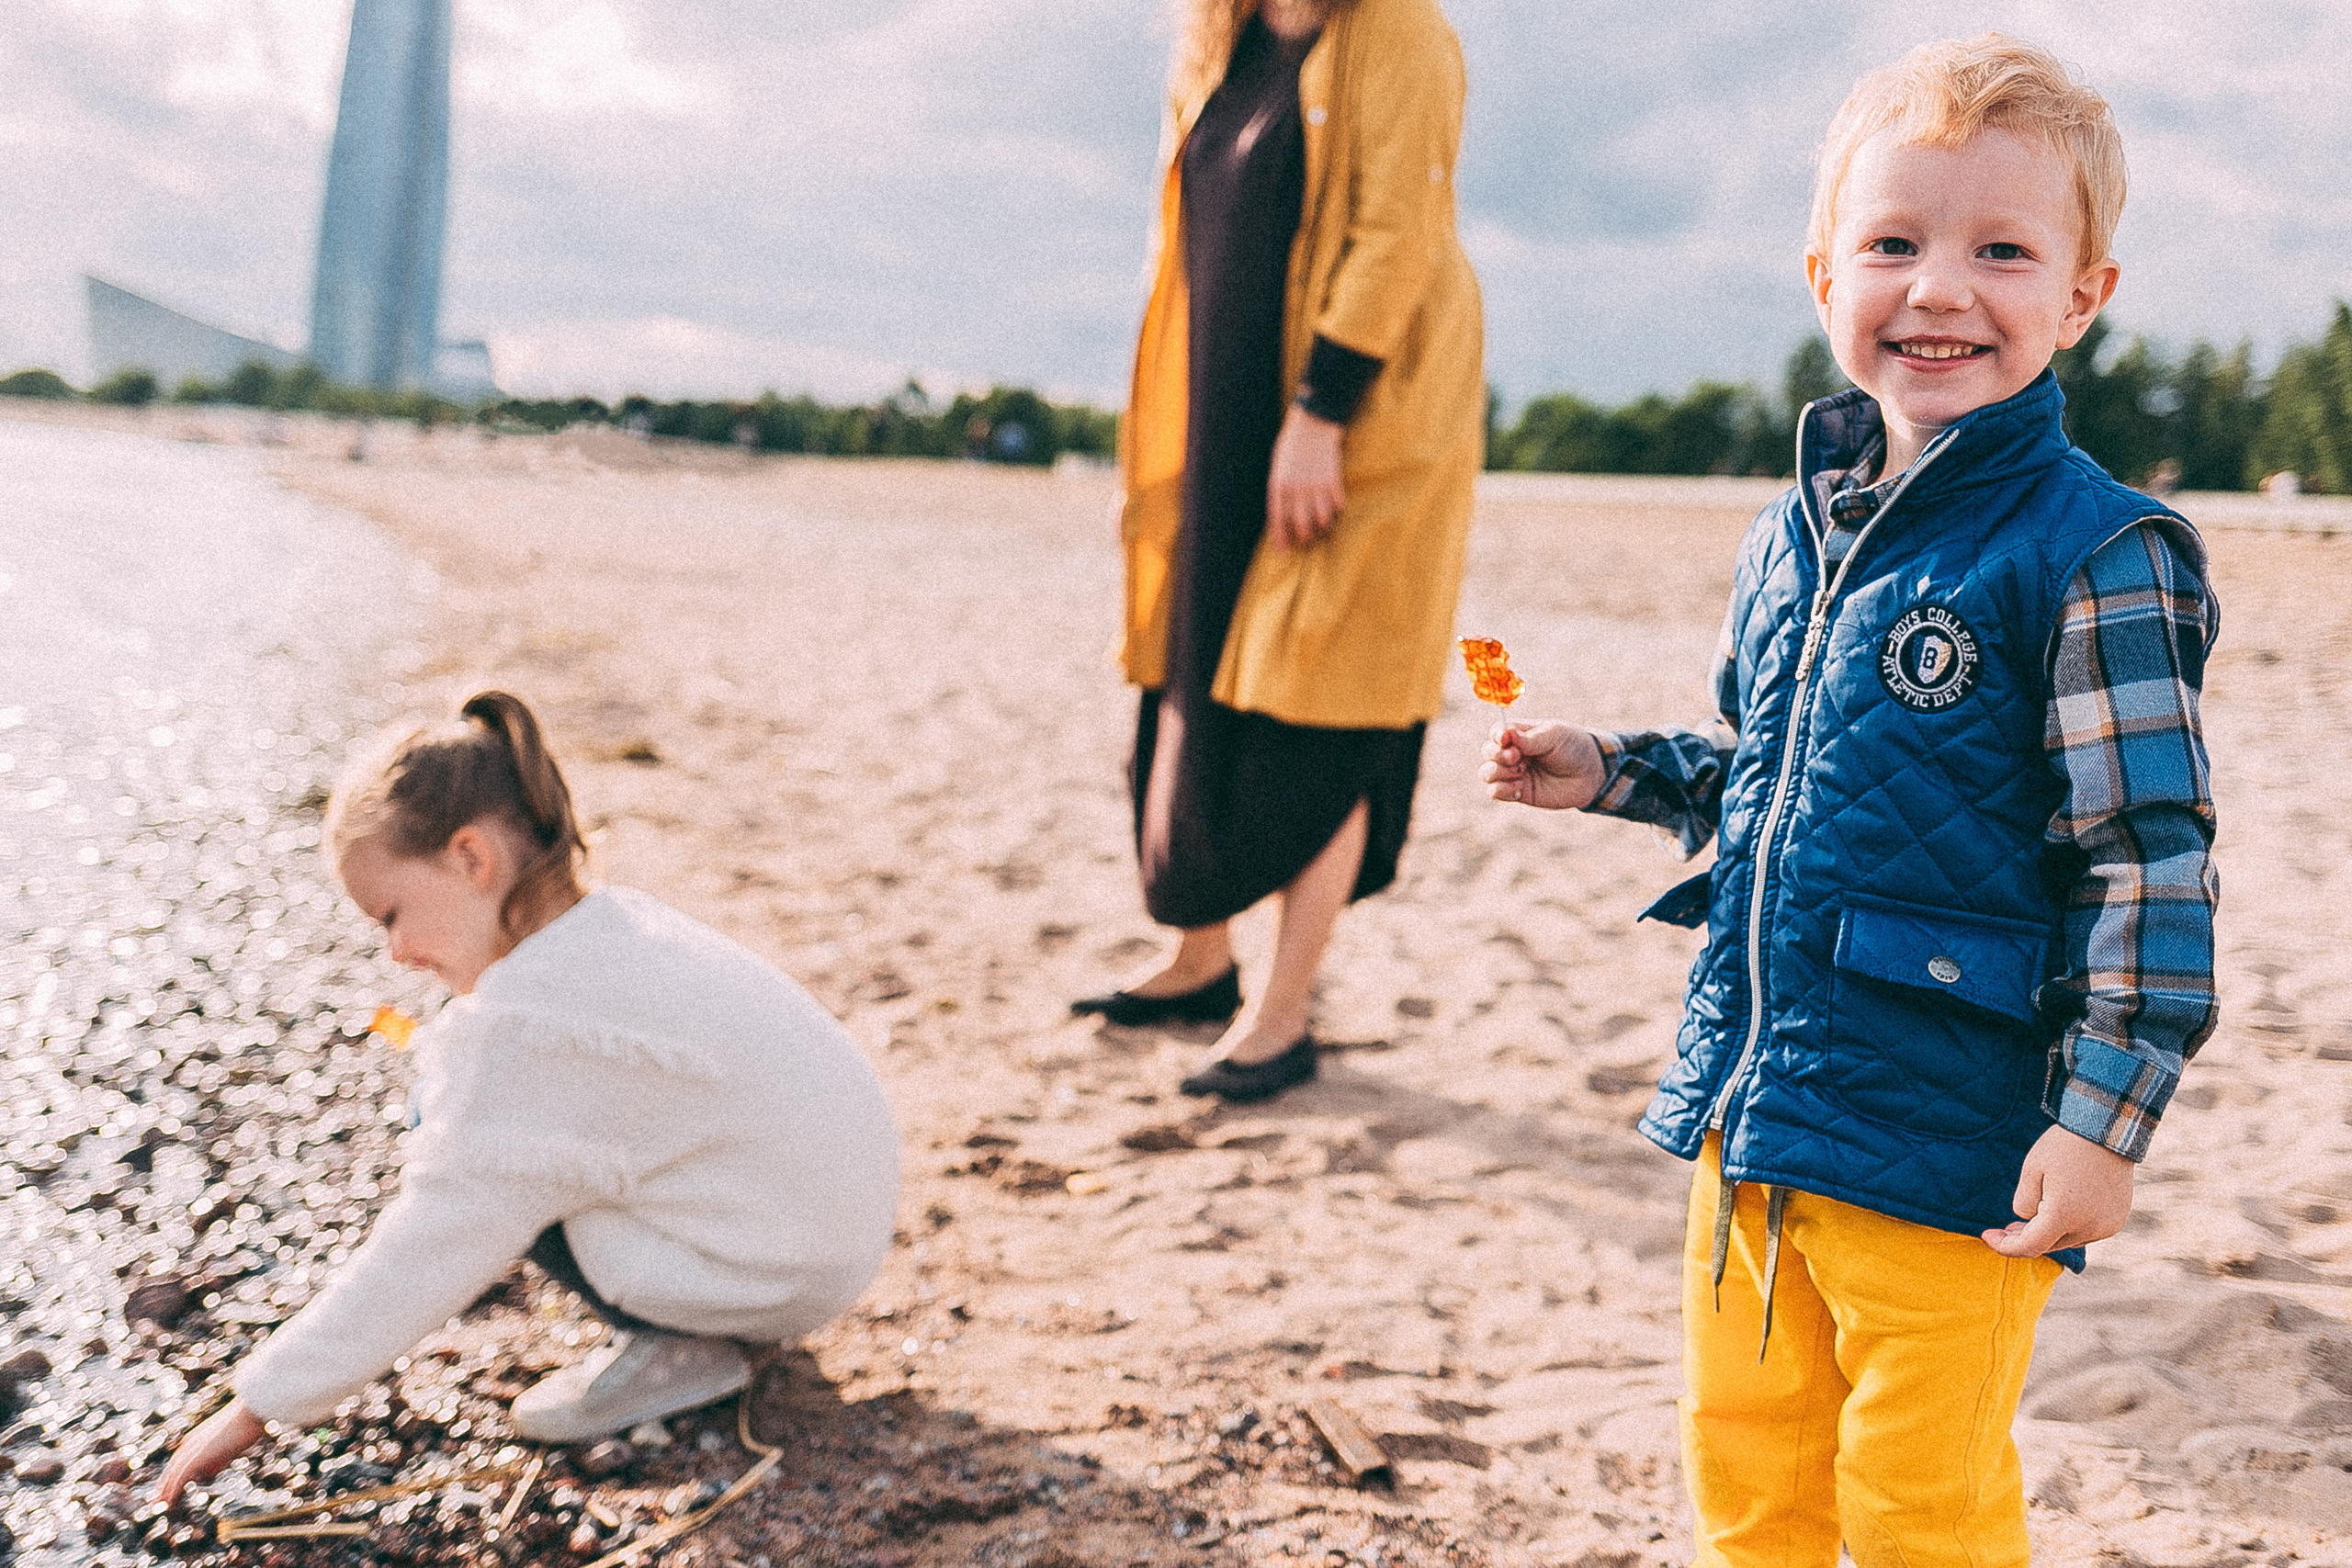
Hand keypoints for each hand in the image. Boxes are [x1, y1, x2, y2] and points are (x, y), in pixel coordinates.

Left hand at [156, 1399, 267, 1506]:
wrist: (251, 1412)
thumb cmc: (248, 1422)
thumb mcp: (229, 1441)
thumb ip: (219, 1455)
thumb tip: (213, 1468)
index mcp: (196, 1438)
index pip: (178, 1461)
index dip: (171, 1475)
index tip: (168, 1487)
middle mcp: (190, 1443)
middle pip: (171, 1468)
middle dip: (163, 1485)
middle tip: (157, 1500)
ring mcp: (193, 1449)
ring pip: (172, 1474)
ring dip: (165, 1491)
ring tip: (159, 1506)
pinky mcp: (197, 1457)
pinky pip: (180, 1477)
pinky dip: (172, 1490)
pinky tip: (169, 1501)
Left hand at [1267, 406, 1344, 548]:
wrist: (1314, 422)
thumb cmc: (1292, 443)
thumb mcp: (1278, 465)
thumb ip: (1280, 489)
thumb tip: (1282, 515)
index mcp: (1278, 483)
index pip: (1277, 519)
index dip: (1280, 538)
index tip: (1283, 551)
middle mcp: (1296, 487)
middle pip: (1300, 523)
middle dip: (1303, 537)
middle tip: (1305, 542)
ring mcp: (1315, 484)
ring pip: (1321, 518)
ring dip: (1321, 528)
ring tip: (1321, 531)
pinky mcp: (1333, 480)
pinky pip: (1336, 505)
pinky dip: (1335, 511)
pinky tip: (1333, 512)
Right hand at [1481, 720, 1604, 810]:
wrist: (1591, 774)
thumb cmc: (1574, 747)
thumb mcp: (1555, 736)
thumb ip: (1531, 738)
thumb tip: (1506, 734)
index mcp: (1520, 734)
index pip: (1497, 732)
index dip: (1496, 737)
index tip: (1505, 741)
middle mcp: (1513, 752)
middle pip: (1487, 752)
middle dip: (1497, 756)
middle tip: (1517, 759)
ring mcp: (1514, 773)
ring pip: (1487, 773)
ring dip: (1498, 773)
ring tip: (1520, 773)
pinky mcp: (1518, 792)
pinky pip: (1495, 792)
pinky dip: (1502, 790)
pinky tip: (1519, 788)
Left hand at [1981, 1125, 2134, 1256]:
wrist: (2106, 1132)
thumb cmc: (2064, 1147)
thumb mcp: (2032, 1170)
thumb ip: (2023, 1202)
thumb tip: (2027, 1220)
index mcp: (2063, 1215)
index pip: (2029, 1246)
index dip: (2005, 1246)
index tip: (1988, 1235)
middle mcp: (2088, 1228)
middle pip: (2049, 1245)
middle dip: (2025, 1238)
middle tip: (2007, 1228)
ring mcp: (2106, 1227)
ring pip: (2068, 1241)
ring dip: (2049, 1233)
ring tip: (2032, 1216)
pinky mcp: (2116, 1221)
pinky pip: (2086, 1233)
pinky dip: (2070, 1227)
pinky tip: (2059, 1210)